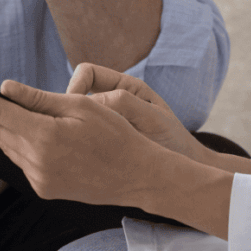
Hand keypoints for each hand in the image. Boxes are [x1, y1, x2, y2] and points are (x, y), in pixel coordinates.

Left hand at [0, 77, 170, 206]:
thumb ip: (38, 100)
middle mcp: (36, 162)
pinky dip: (10, 142)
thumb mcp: (79, 106)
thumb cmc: (115, 134)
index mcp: (44, 137)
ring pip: (6, 146)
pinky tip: (7, 130)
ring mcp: (39, 179)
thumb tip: (4, 89)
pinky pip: (19, 160)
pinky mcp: (44, 188)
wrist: (138, 175)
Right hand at [66, 63, 209, 162]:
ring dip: (71, 129)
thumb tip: (89, 102)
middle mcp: (111, 101)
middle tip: (68, 133)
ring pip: (74, 117)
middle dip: (68, 110)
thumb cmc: (172, 143)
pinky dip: (75, 144)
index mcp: (124, 86)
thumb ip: (124, 104)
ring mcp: (104, 123)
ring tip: (74, 148)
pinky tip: (80, 159)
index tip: (73, 110)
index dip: (75, 86)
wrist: (182, 177)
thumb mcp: (152, 119)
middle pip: (76, 94)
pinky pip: (79, 137)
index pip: (87, 73)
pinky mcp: (99, 144)